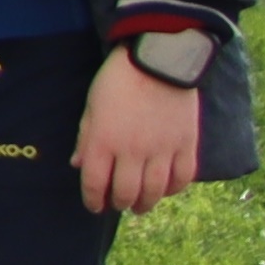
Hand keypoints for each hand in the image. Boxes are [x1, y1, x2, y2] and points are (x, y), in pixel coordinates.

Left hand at [77, 51, 204, 217]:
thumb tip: (78, 165)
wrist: (159, 58)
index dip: (93, 200)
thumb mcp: (92, 106)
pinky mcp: (186, 144)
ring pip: (153, 191)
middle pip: (125, 192)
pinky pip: (182, 178)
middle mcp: (132, 150)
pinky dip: (173, 189)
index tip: (94, 205)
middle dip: (119, 203)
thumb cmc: (118, 80)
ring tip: (140, 206)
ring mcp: (162, 149)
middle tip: (119, 204)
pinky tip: (165, 190)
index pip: (94, 183)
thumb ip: (86, 138)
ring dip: (145, 203)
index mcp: (103, 141)